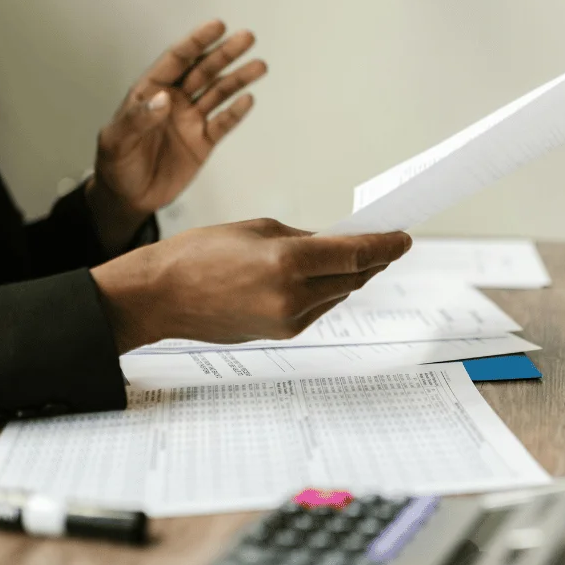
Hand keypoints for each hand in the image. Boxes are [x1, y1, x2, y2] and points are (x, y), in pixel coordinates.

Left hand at [88, 20, 267, 250]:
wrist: (128, 196)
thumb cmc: (115, 165)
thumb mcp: (116, 141)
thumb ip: (137, 119)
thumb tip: (164, 99)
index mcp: (150, 91)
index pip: (177, 60)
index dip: (197, 42)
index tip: (217, 26)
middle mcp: (174, 100)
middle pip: (204, 71)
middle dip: (225, 54)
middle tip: (247, 37)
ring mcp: (191, 120)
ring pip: (218, 93)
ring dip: (238, 79)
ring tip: (259, 66)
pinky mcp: (203, 142)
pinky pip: (223, 124)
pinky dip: (236, 113)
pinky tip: (248, 100)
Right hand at [91, 219, 411, 352]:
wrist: (160, 296)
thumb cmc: (200, 253)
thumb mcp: (258, 230)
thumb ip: (304, 239)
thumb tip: (338, 246)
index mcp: (288, 262)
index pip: (356, 254)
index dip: (386, 245)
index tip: (404, 237)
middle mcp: (294, 296)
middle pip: (353, 277)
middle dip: (373, 259)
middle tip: (388, 242)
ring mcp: (289, 320)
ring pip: (338, 294)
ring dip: (351, 276)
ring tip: (361, 257)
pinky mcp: (282, 334)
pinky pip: (318, 308)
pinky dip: (327, 291)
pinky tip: (327, 278)